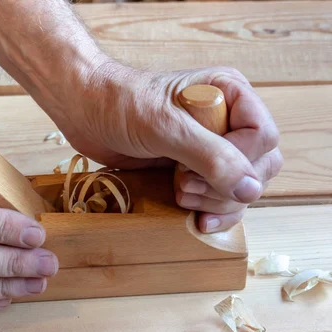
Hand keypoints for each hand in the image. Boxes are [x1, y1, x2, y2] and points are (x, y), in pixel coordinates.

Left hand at [60, 62, 282, 232]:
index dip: (241, 161)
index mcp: (230, 94)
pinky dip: (213, 211)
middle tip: (185, 184)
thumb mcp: (166, 127)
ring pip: (242, 187)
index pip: (263, 137)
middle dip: (227, 186)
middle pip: (259, 166)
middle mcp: (227, 121)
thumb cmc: (121, 104)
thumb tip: (251, 189)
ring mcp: (210, 148)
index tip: (199, 169)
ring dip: (218, 201)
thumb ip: (210, 156)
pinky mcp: (192, 169)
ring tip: (181, 194)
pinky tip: (198, 222)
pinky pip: (219, 197)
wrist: (83, 109)